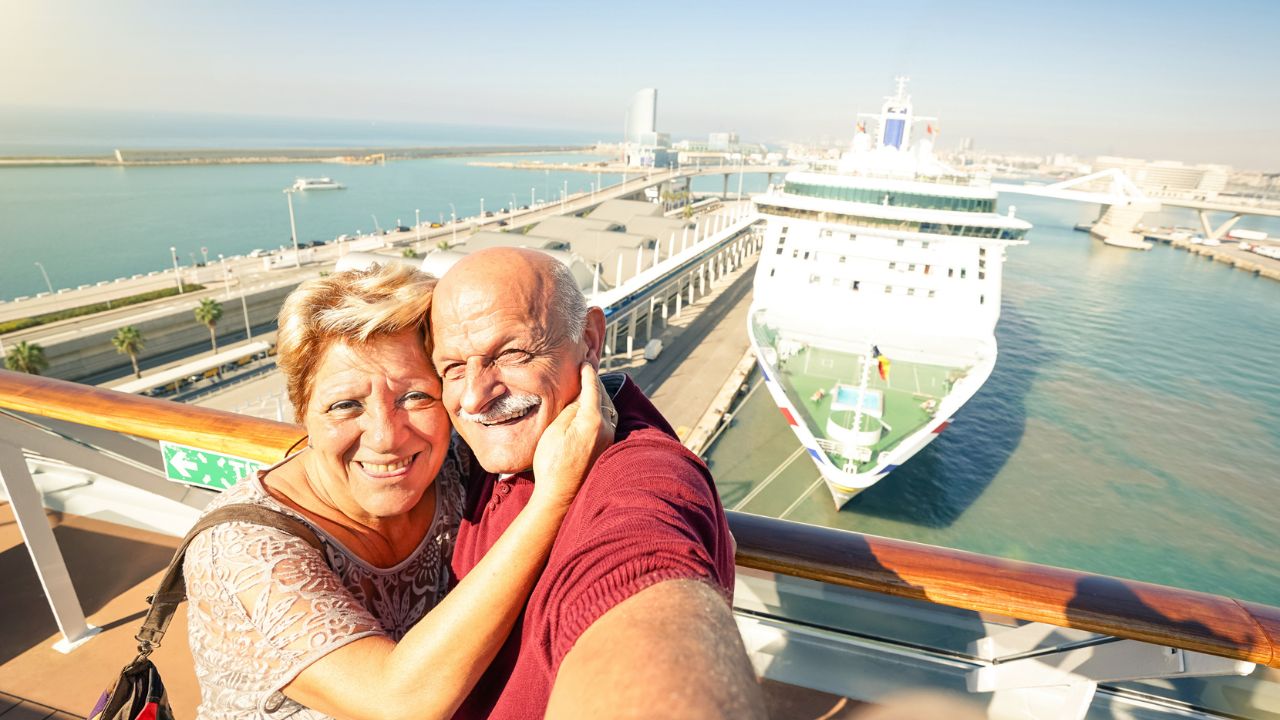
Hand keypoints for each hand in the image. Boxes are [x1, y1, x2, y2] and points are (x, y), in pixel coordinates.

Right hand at [531, 363, 615, 508]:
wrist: (560, 496)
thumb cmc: (552, 464)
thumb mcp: (555, 431)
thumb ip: (570, 411)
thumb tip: (580, 398)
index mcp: (593, 420)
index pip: (592, 388)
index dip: (588, 373)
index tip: (585, 362)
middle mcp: (607, 428)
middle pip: (603, 397)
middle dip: (595, 384)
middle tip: (587, 371)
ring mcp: (609, 440)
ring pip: (608, 410)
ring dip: (599, 398)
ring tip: (588, 388)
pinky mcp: (607, 449)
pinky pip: (607, 422)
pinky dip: (600, 411)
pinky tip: (591, 411)